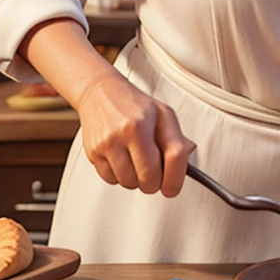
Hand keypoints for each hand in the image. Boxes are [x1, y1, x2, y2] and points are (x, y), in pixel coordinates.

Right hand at [76, 71, 194, 196]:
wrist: (100, 93)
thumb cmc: (133, 104)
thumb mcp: (162, 113)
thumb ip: (177, 138)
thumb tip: (187, 160)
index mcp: (143, 124)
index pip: (171, 159)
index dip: (175, 179)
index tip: (173, 186)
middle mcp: (123, 134)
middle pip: (148, 179)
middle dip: (155, 181)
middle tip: (155, 170)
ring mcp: (105, 145)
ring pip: (128, 183)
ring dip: (136, 179)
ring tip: (137, 160)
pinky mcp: (92, 154)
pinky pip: (111, 180)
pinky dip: (120, 176)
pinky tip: (123, 159)